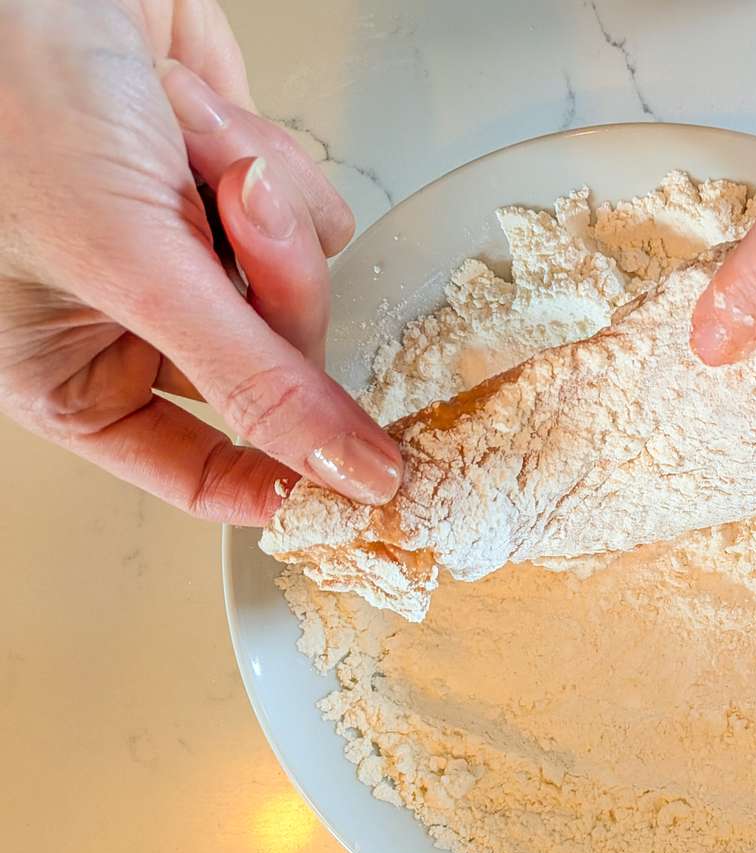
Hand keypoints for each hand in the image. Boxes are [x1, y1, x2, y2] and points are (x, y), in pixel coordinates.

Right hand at [0, 0, 401, 524]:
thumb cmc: (14, 103)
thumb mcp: (129, 266)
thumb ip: (249, 379)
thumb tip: (343, 474)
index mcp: (71, 374)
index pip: (201, 472)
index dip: (283, 479)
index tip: (357, 481)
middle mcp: (136, 324)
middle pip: (279, 368)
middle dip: (271, 282)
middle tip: (233, 208)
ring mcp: (194, 256)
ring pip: (305, 286)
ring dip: (265, 208)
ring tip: (182, 138)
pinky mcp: (240, 190)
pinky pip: (314, 214)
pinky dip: (274, 158)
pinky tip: (197, 113)